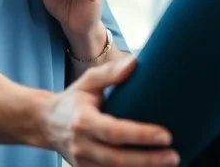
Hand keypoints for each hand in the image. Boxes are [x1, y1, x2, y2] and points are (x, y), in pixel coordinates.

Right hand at [43, 56, 179, 166]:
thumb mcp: (87, 82)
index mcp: (83, 121)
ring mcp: (83, 162)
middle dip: (147, 160)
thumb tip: (134, 63)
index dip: (140, 135)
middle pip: (117, 159)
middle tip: (173, 156)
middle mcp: (82, 145)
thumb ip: (110, 73)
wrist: (46, 124)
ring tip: (169, 165)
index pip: (114, 132)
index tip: (166, 135)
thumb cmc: (73, 100)